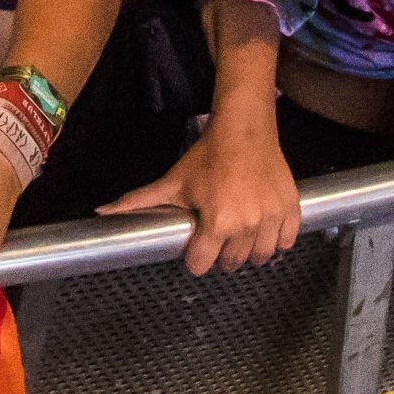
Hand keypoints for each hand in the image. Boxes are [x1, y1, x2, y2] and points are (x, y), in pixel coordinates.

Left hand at [100, 116, 299, 277]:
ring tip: (237, 235)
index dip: (195, 259)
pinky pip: (287, 242)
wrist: (245, 128)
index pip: (203, 265)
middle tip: (215, 236)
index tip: (195, 248)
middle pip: (232, 263)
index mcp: (218, 223)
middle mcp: (248, 226)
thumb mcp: (174, 180)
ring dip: (248, 251)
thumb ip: (139, 201)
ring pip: (261, 257)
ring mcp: (273, 220)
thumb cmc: (207, 155)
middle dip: (221, 255)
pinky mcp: (291, 211)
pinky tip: (262, 229)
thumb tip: (102, 213)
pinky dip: (276, 241)